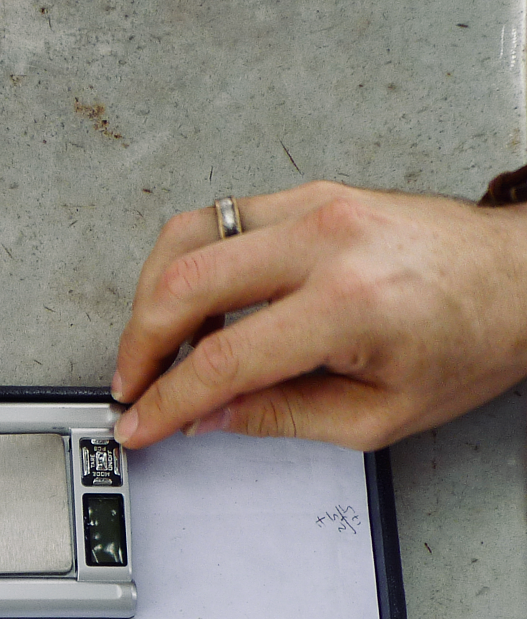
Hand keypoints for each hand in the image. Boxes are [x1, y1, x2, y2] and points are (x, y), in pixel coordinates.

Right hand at [111, 182, 526, 450]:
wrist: (523, 278)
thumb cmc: (471, 340)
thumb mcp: (377, 416)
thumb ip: (280, 416)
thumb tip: (207, 417)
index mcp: (350, 306)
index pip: (221, 359)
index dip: (166, 401)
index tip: (138, 424)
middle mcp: (328, 242)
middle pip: (185, 284)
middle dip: (139, 345)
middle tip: (132, 385)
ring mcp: (317, 206)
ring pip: (189, 236)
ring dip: (152, 296)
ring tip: (155, 345)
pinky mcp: (313, 194)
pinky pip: (220, 217)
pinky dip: (189, 262)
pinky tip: (194, 303)